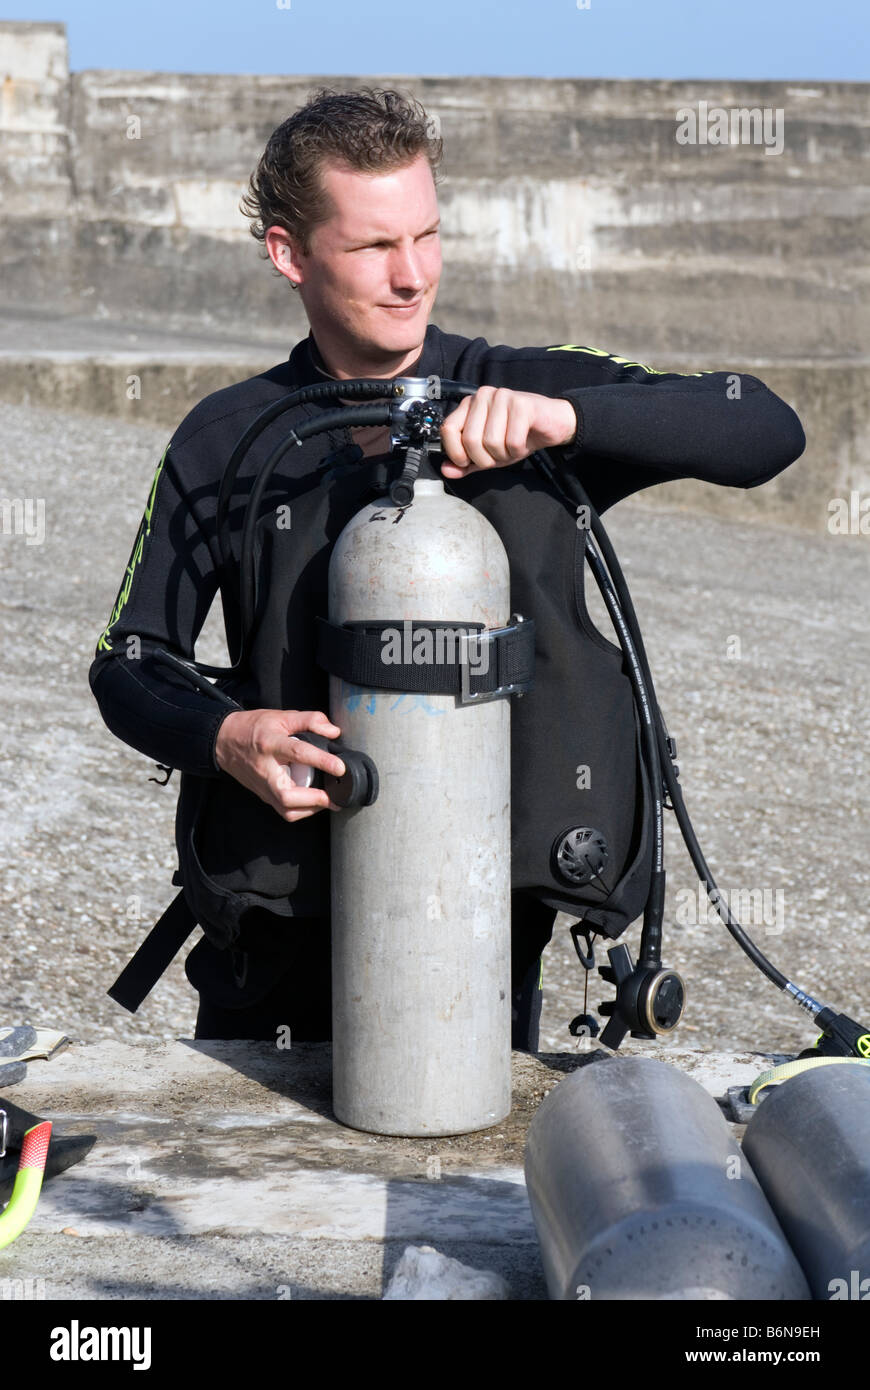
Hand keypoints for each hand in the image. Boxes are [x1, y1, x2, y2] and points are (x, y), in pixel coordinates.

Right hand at [214, 708, 344, 821]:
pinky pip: (284, 810)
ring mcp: (263, 786)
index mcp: (271, 744)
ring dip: (310, 809)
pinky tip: (313, 802)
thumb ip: (310, 720)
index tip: (340, 768)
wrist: (223, 741)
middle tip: (334, 796)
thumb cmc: (253, 728)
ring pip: (286, 809)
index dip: (322, 761)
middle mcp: (266, 769)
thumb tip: (334, 732)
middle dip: (314, 799)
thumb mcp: (281, 716)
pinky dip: (301, 810)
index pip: (299, 753)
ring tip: (327, 800)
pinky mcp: (263, 795)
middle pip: (287, 795)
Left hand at [439, 386, 576, 477]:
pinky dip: (518, 450)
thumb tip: (446, 470)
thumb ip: (466, 463)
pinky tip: (523, 443)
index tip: (467, 462)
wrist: (552, 424)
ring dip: (504, 455)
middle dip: (485, 459)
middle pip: (471, 440)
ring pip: (491, 442)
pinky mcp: (522, 404)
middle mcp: (482, 396)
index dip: (456, 453)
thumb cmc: (518, 435)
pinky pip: (512, 441)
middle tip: (498, 456)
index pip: (448, 429)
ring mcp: (502, 397)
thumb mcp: (488, 454)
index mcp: (469, 404)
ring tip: (512, 447)